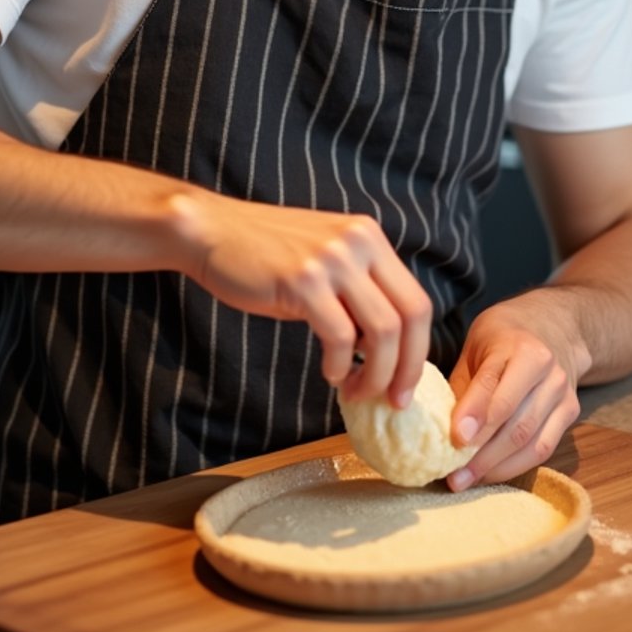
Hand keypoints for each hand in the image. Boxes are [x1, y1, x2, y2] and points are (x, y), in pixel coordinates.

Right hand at [178, 191, 432, 407]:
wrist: (212, 231)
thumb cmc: (265, 254)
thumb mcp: (326, 258)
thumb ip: (359, 290)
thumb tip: (385, 348)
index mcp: (369, 237)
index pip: (417, 300)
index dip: (419, 349)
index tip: (406, 383)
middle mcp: (358, 242)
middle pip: (410, 316)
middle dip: (406, 369)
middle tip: (393, 400)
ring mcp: (332, 259)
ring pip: (380, 332)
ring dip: (374, 374)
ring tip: (354, 390)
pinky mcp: (303, 280)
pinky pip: (340, 338)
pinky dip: (339, 366)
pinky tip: (329, 373)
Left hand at [445, 291, 592, 489]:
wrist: (553, 327)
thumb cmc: (503, 338)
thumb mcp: (477, 347)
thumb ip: (463, 384)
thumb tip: (437, 428)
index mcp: (518, 345)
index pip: (493, 384)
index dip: (473, 414)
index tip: (454, 439)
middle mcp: (546, 368)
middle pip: (514, 420)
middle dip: (481, 452)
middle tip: (452, 475)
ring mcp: (562, 392)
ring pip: (530, 439)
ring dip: (496, 466)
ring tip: (466, 480)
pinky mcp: (570, 411)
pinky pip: (544, 448)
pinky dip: (515, 466)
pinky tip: (490, 474)